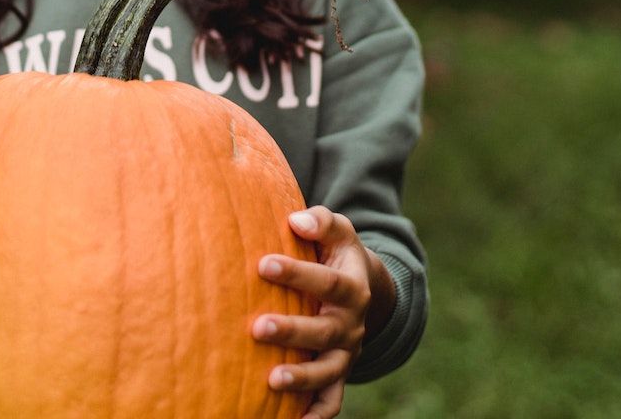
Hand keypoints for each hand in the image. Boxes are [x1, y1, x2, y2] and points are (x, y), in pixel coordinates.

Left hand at [252, 206, 395, 418]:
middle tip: (258, 327)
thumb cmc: (335, 254)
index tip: (263, 264)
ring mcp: (345, 353)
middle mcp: (350, 323)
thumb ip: (322, 221)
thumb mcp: (339, 232)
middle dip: (292, 331)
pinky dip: (317, 414)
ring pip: (328, 370)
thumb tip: (298, 221)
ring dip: (302, 377)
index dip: (298, 274)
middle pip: (325, 330)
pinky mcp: (337, 375)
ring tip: (272, 380)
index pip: (327, 282)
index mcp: (352, 287)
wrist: (362, 290)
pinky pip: (331, 400)